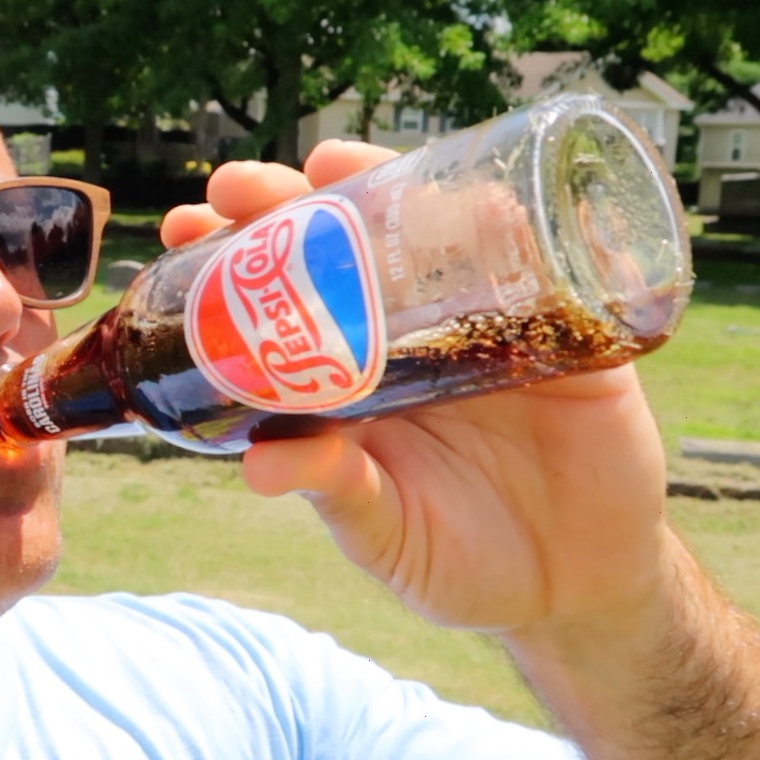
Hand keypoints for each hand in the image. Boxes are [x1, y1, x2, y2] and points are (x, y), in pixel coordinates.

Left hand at [161, 141, 675, 639]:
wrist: (575, 596)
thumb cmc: (463, 564)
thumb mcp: (387, 534)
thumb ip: (336, 493)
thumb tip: (259, 466)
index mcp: (356, 374)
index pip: (288, 294)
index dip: (238, 253)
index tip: (184, 230)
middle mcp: (415, 335)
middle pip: (347, 243)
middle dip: (288, 201)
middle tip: (241, 187)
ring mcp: (490, 325)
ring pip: (436, 231)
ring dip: (384, 184)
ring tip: (333, 163)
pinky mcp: (570, 338)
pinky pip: (552, 267)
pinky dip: (521, 225)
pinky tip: (485, 197)